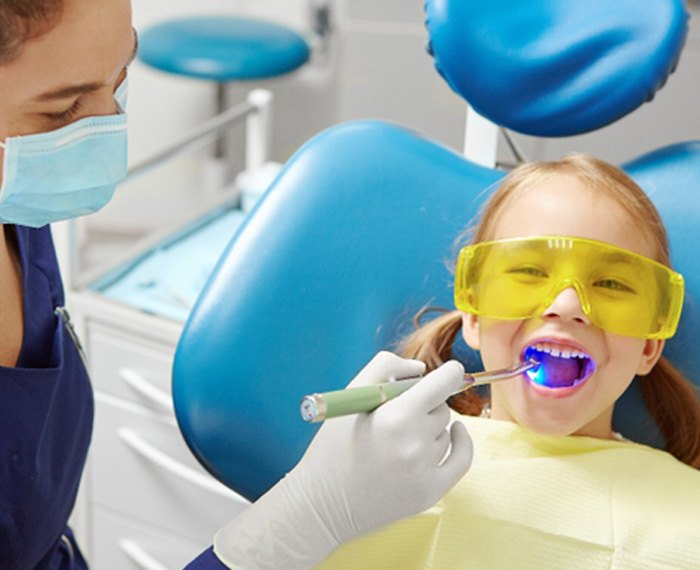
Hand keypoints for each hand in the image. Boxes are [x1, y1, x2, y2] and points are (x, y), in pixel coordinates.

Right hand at [214, 352, 473, 568]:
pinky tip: (455, 432)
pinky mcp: (430, 493)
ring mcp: (424, 472)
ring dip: (429, 428)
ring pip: (445, 431)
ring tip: (397, 439)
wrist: (321, 504)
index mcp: (394, 418)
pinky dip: (461, 442)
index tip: (451, 369)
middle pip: (441, 407)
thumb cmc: (333, 445)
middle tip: (397, 413)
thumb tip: (420, 369)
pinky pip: (462, 459)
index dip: (449, 373)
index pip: (442, 385)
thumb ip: (385, 368)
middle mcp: (414, 445)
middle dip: (424, 404)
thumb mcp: (351, 397)